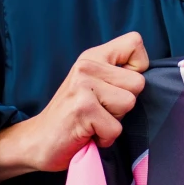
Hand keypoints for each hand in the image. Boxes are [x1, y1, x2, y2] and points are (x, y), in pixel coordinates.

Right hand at [0, 33, 149, 182]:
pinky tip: (88, 133)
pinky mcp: (82, 109)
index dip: (138, 68)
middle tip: (100, 111)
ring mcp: (83, 86)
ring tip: (93, 121)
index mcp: (92, 56)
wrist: (36, 141)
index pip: (135, 42)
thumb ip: (116, 74)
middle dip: (124, 103)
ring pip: (129, 103)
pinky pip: (116, 128)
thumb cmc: (72, 117)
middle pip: (138, 82)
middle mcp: (86, 66)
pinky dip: (105, 138)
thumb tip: (147, 74)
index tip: (117, 86)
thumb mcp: (93, 85)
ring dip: (114, 121)